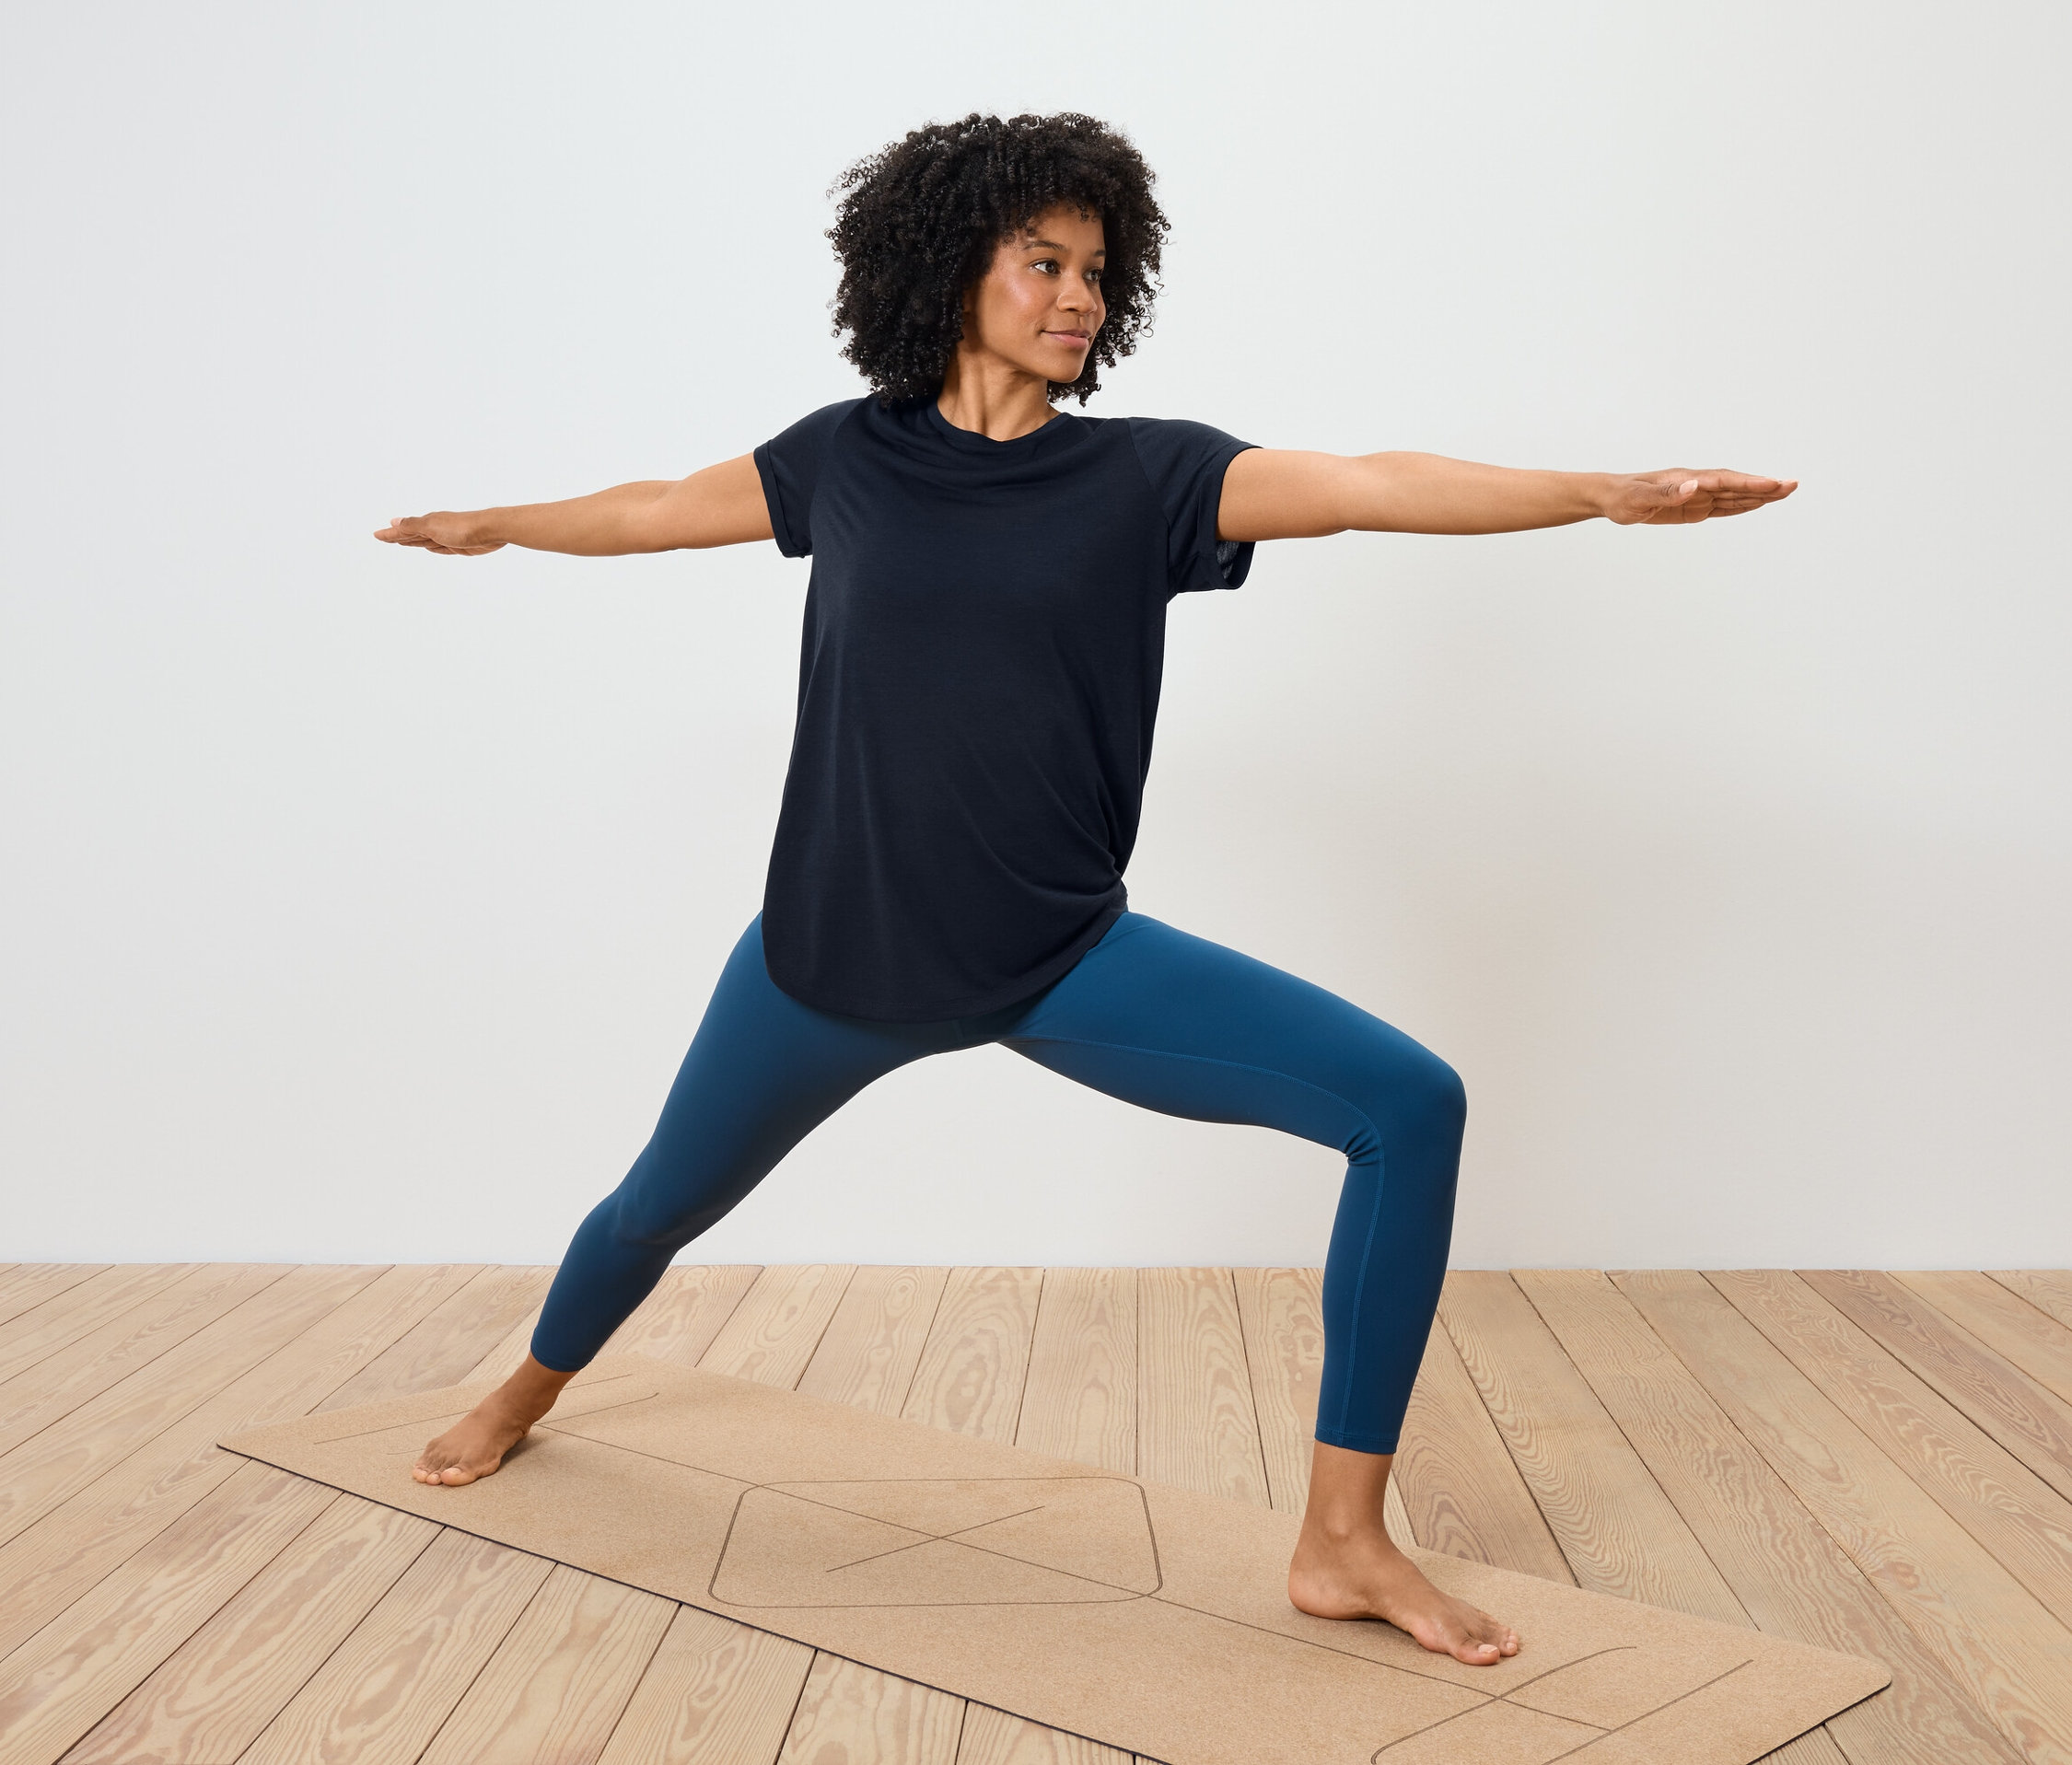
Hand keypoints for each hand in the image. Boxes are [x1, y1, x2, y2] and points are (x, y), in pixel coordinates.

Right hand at [372, 512, 504, 554]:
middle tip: (384, 537)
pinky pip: (440, 547)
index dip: (390, 534)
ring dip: (413, 541)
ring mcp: (447, 537)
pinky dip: (432, 547)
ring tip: (402, 541)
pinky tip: (430, 547)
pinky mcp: (459, 546)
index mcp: (427, 523)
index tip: (376, 535)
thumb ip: (412, 526)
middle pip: (412, 535)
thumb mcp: (432, 526)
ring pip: (424, 541)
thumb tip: (394, 521)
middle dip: (398, 536)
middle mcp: (435, 528)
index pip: (403, 530)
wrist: (490, 529)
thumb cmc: (461, 527)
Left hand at [1603, 470, 1797, 525]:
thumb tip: (1695, 486)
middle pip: (1737, 486)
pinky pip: (1721, 507)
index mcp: (1687, 480)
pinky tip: (1757, 505)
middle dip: (1765, 487)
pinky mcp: (1692, 508)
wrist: (1611, 497)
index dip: (1750, 483)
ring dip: (1759, 495)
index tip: (1773, 484)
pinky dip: (1741, 506)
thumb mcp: (1639, 497)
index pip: (1725, 481)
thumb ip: (1667, 492)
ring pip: (1733, 496)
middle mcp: (1697, 485)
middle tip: (1793, 485)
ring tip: (1785, 493)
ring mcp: (1697, 495)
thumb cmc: (1623, 496)